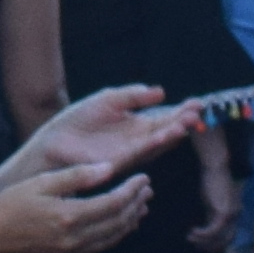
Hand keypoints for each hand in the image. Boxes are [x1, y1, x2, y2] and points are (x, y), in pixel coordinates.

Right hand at [0, 170, 148, 252]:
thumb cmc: (11, 204)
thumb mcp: (43, 182)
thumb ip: (77, 176)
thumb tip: (109, 169)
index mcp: (70, 216)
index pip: (114, 203)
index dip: (132, 190)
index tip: (143, 177)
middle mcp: (75, 239)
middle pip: (119, 222)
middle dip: (136, 204)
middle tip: (147, 188)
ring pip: (113, 237)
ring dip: (131, 220)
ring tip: (141, 204)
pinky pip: (101, 247)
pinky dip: (116, 233)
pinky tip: (121, 223)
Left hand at [14, 84, 187, 191]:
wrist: (54, 140)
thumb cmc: (78, 120)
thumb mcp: (108, 99)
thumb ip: (133, 95)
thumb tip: (160, 91)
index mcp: (135, 124)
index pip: (164, 117)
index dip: (180, 111)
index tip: (197, 102)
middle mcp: (137, 140)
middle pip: (166, 130)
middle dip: (183, 122)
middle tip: (199, 112)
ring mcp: (130, 152)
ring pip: (159, 143)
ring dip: (175, 133)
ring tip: (189, 122)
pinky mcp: (121, 161)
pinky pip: (144, 151)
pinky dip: (158, 142)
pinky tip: (170, 133)